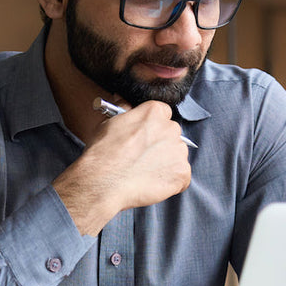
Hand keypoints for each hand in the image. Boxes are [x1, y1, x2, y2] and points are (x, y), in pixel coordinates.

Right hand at [54, 100, 191, 234]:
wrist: (104, 183)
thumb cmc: (103, 154)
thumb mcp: (110, 122)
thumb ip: (124, 110)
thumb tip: (123, 101)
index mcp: (154, 112)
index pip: (163, 114)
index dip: (153, 127)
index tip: (144, 138)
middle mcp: (171, 128)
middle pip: (172, 135)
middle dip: (161, 145)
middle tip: (143, 158)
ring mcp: (179, 151)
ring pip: (177, 156)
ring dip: (166, 164)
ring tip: (145, 173)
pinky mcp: (182, 173)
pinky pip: (181, 177)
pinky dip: (171, 182)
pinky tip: (152, 184)